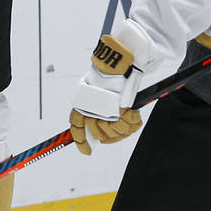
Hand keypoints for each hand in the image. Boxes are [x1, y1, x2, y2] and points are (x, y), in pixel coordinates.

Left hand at [69, 21, 151, 153]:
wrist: (120, 58)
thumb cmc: (111, 70)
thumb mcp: (98, 87)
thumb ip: (97, 104)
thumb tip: (98, 125)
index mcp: (82, 101)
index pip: (76, 125)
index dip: (81, 141)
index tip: (87, 152)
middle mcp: (90, 107)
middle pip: (99, 133)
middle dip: (110, 131)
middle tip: (119, 119)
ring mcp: (103, 109)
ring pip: (113, 132)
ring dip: (124, 126)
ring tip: (128, 113)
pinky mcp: (118, 109)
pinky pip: (126, 128)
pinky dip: (133, 122)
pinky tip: (133, 114)